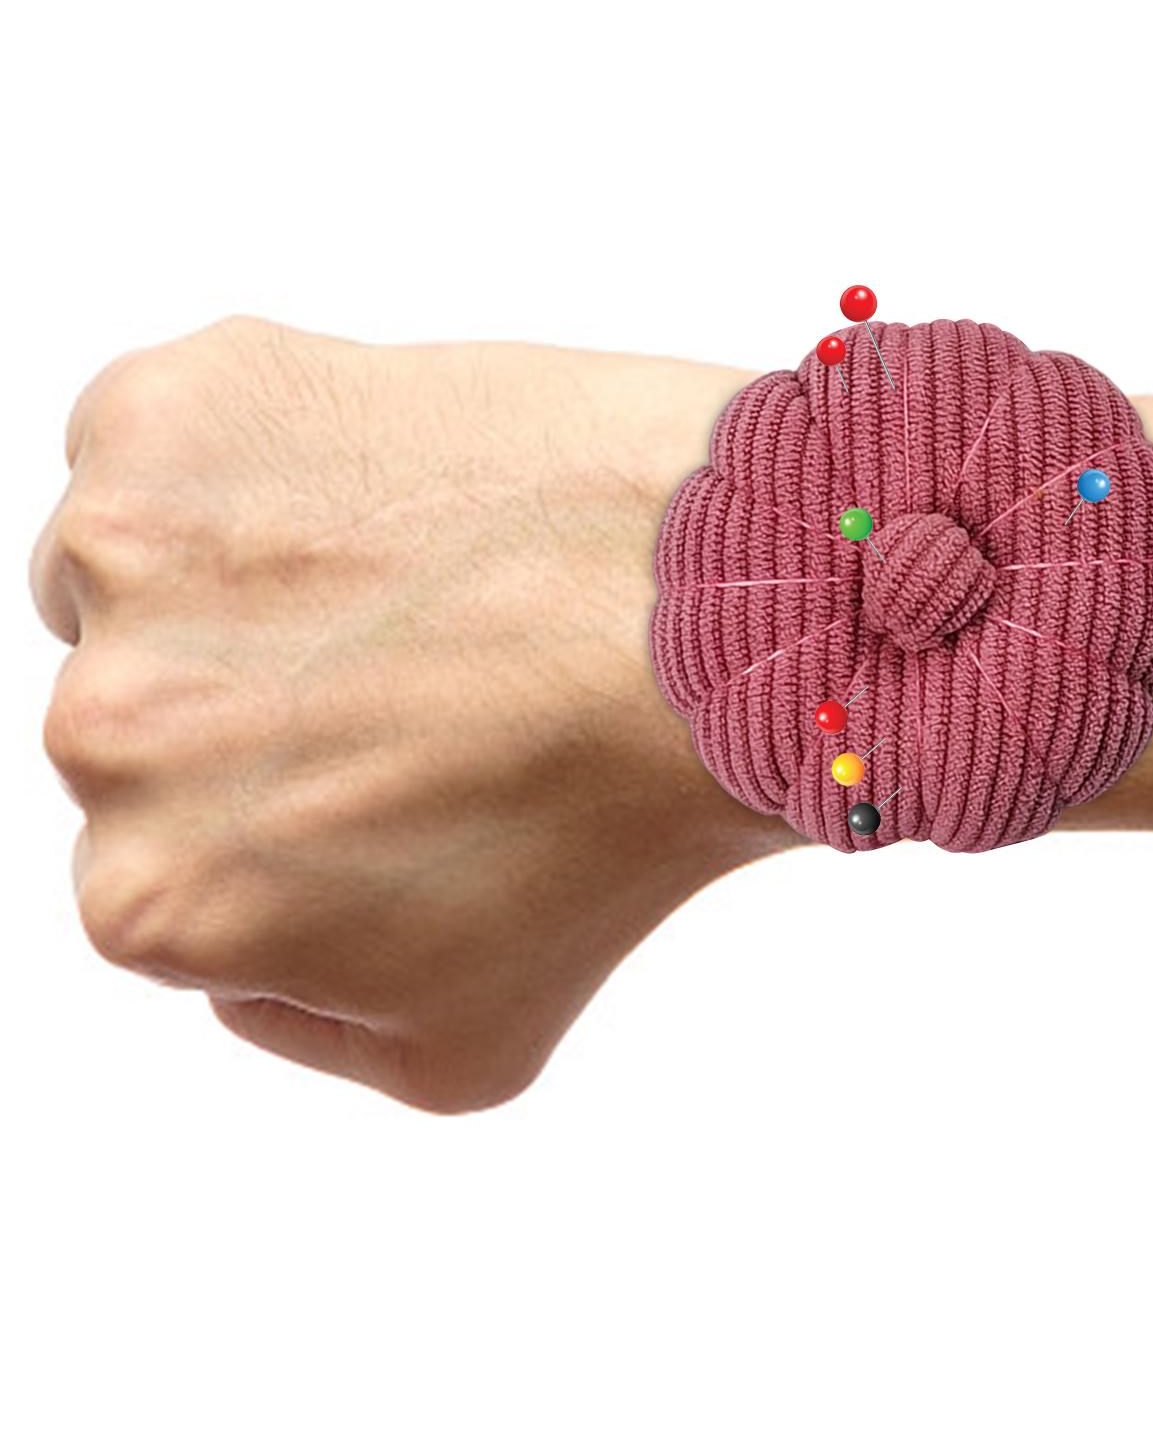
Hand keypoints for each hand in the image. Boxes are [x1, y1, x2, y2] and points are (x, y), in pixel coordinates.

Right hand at [31, 317, 789, 1109]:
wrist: (741, 610)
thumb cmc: (630, 818)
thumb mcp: (462, 1045)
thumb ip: (294, 1024)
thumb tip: (235, 960)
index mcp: (153, 902)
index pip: (167, 855)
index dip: (290, 807)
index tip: (397, 764)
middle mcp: (107, 734)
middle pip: (147, 711)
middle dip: (265, 693)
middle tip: (425, 668)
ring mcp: (130, 556)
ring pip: (146, 574)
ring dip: (253, 572)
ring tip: (428, 575)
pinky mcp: (181, 411)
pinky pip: (169, 440)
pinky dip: (256, 454)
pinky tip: (403, 488)